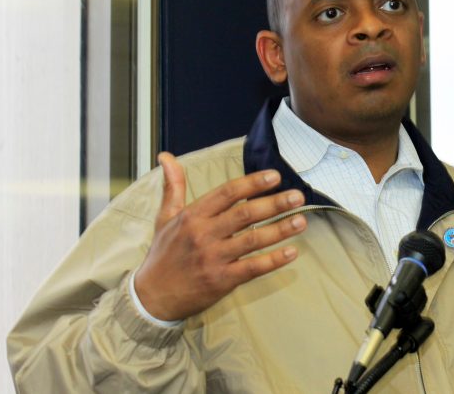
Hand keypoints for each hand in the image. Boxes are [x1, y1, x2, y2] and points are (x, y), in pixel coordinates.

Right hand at [134, 152, 306, 320]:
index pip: (227, 193)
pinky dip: (273, 260)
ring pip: (253, 240)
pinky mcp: (222, 280)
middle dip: (274, 204)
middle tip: (297, 196)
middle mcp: (204, 234)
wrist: (151, 298)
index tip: (275, 176)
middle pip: (245, 214)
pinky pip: (252, 268)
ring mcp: (214, 258)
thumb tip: (166, 156)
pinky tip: (292, 252)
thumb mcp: (164, 218)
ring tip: (301, 220)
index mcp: (192, 216)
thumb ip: (173, 187)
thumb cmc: (163, 255)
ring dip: (280, 229)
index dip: (252, 183)